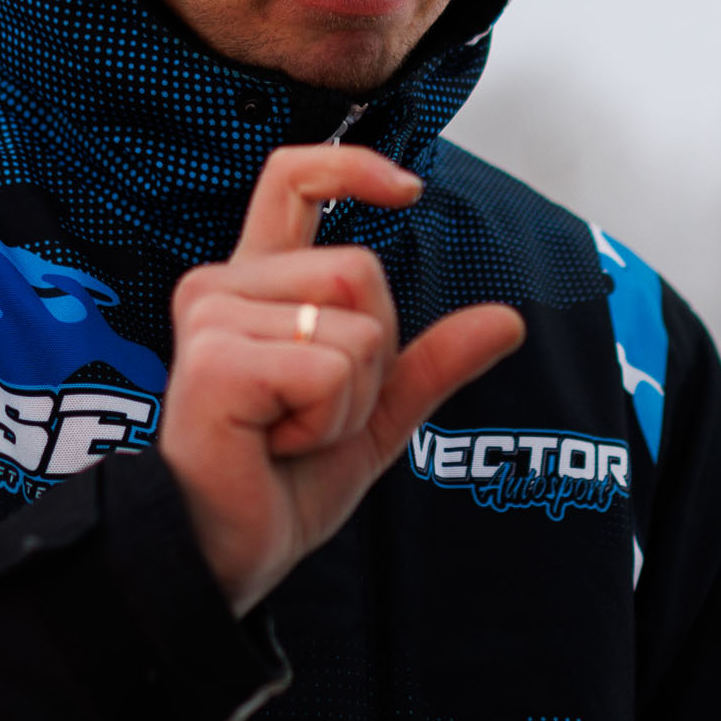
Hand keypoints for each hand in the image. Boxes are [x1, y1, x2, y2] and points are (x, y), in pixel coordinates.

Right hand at [160, 145, 525, 613]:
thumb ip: (429, 364)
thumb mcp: (372, 417)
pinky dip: (328, 421)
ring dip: (348, 400)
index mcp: (253, 287)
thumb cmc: (277, 484)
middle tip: (310, 414)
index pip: (291, 180)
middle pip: (360, 271)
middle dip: (371, 357)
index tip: (409, 190)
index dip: (352, 167)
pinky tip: (274, 445)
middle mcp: (222, 289)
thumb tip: (508, 319)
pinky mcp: (217, 361)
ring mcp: (213, 319)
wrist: (224, 553)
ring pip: (355, 326)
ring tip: (288, 432)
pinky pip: (331, 368)